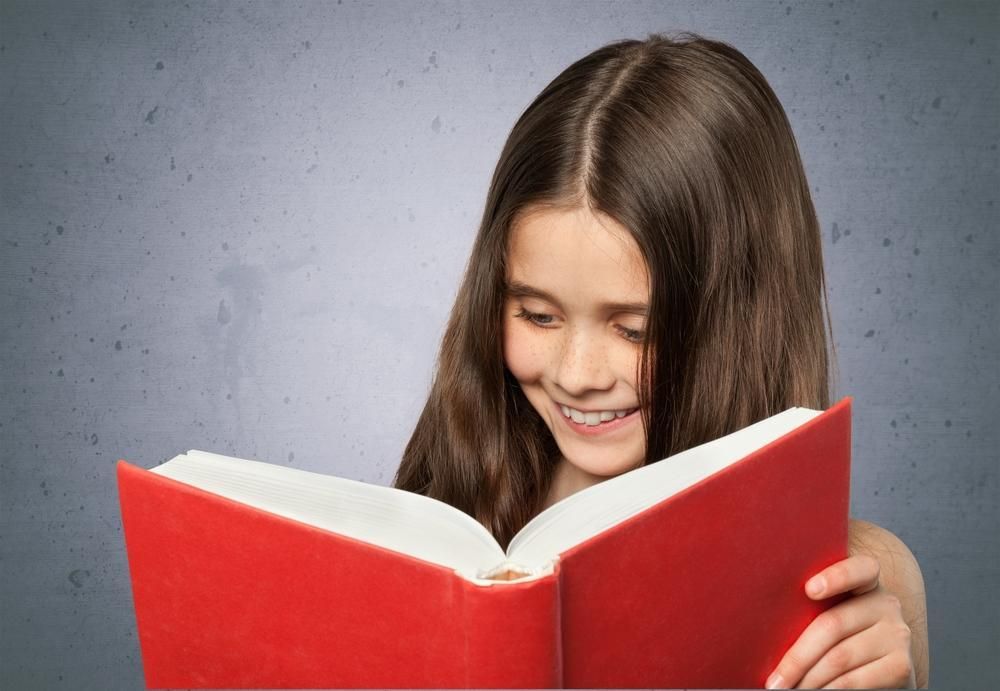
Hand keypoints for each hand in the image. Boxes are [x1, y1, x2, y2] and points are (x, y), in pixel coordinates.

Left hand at [765, 553, 916, 688]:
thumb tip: (758, 622)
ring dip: (807, 680)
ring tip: (785, 690)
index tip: (808, 589)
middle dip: (797, 658)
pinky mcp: (902, 666)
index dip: (837, 576)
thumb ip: (812, 606)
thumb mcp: (830, 614)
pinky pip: (855, 680)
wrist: (881, 672)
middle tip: (774, 681)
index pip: (861, 569)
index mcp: (867, 582)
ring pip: (839, 658)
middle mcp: (887, 604)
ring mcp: (898, 635)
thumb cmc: (839, 637)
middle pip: (832, 625)